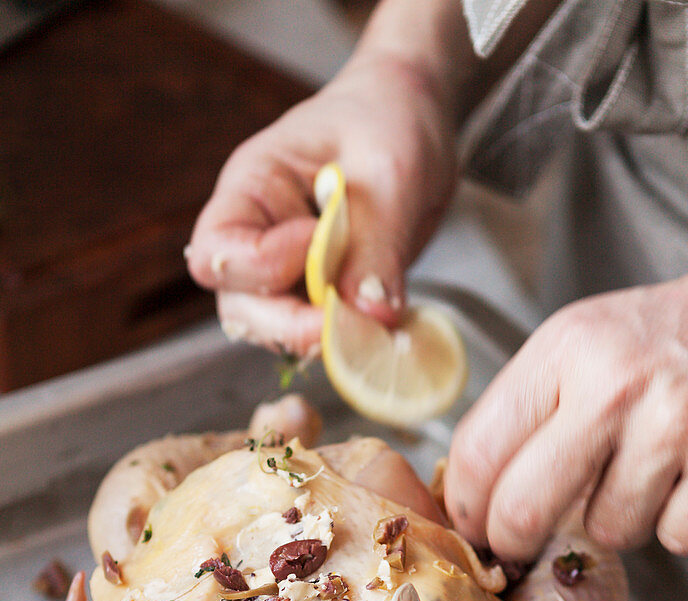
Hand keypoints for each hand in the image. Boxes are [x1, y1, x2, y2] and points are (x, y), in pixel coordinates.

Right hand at [186, 52, 458, 354]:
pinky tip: (380, 324)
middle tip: (349, 323)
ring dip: (321, 338)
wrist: (414, 119)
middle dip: (289, 325)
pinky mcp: (322, 292)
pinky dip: (348, 339)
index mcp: (252, 188)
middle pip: (240, 306)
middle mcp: (259, 235)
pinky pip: (320, 331)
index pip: (219, 250)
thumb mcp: (390, 172)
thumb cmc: (388, 121)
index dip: (263, 265)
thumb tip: (369, 317)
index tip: (317, 244)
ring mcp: (289, 270)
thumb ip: (377, 245)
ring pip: (278, 329)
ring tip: (370, 323)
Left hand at [445, 244, 687, 557]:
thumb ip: (537, 405)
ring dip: (622, 519)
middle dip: (516, 540)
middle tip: (523, 542)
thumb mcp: (593, 339)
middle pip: (523, 508)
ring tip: (653, 471)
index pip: (479, 447)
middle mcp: (614, 386)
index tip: (471, 521)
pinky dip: (687, 524)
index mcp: (568, 347)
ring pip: (606, 532)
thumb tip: (483, 485)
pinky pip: (676, 540)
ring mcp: (674, 430)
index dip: (466, 502)